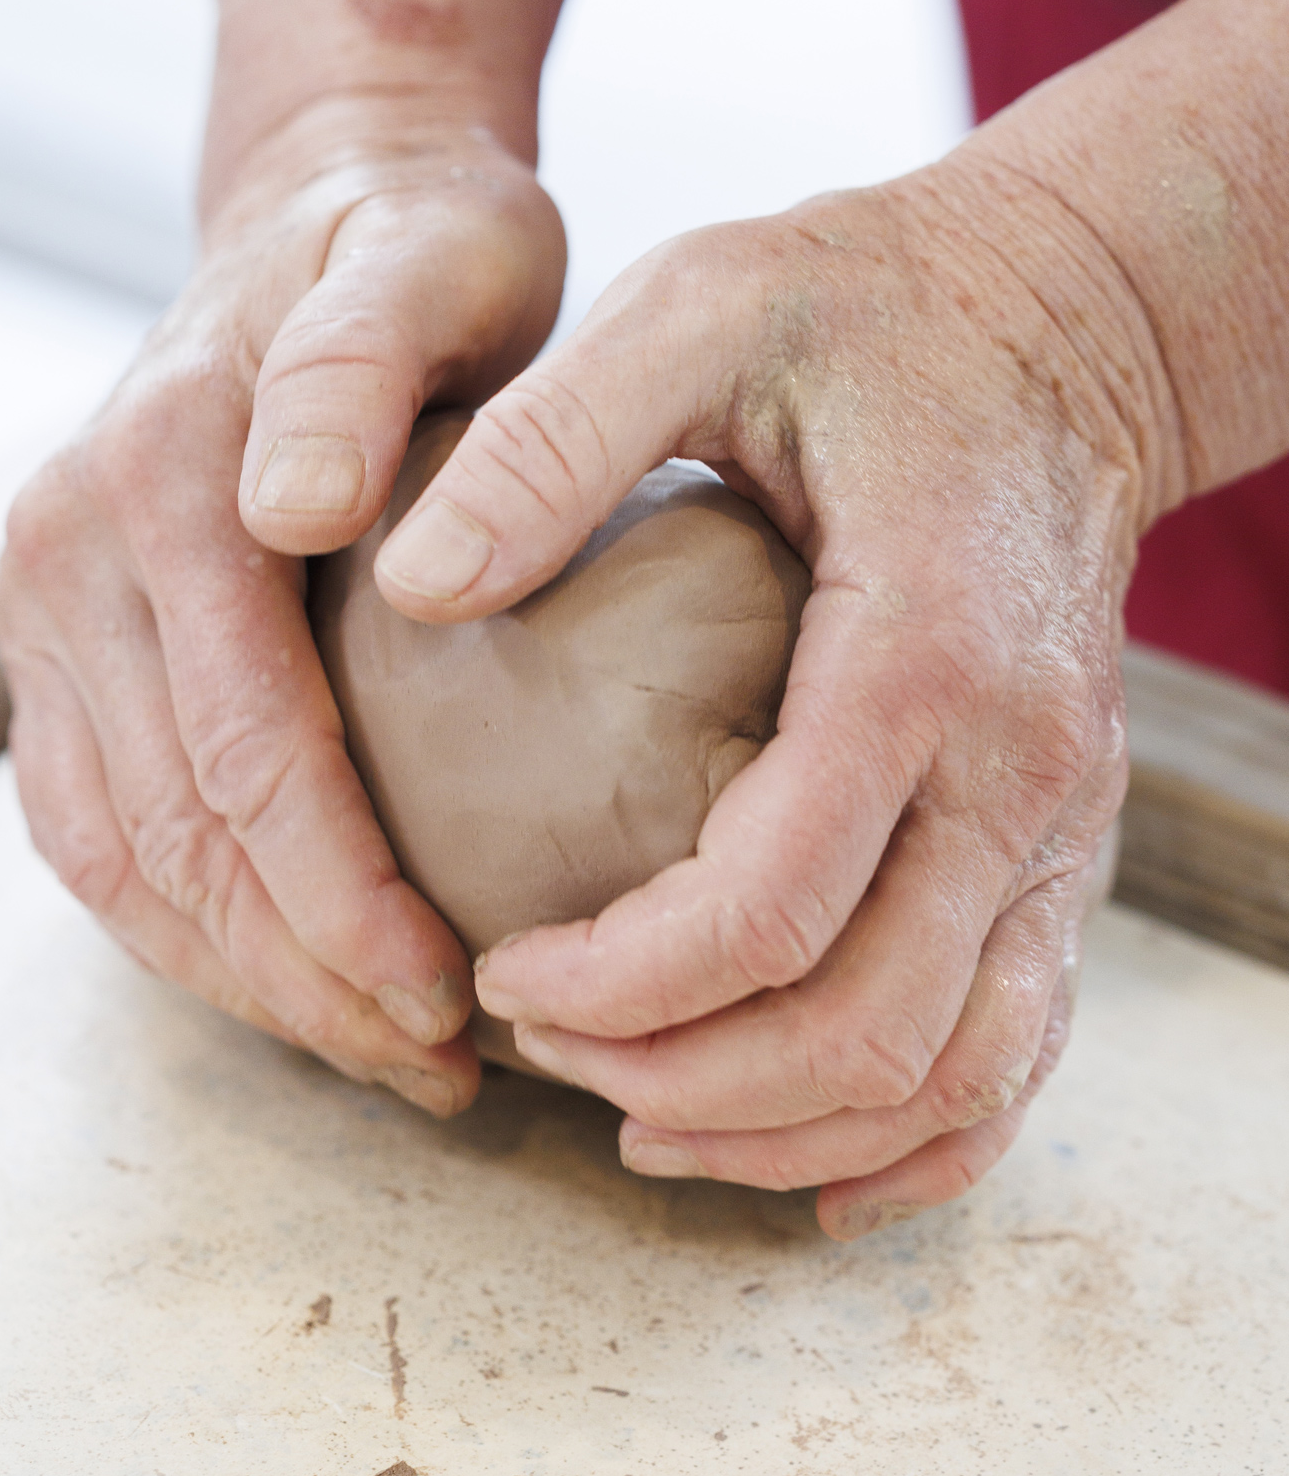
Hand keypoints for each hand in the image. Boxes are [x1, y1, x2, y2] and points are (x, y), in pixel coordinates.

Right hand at [0, 98, 565, 1113]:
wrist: (325, 209)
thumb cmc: (418, 251)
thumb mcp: (435, 258)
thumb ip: (361, 360)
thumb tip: (287, 509)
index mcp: (151, 476)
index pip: (243, 748)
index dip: (343, 895)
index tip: (449, 993)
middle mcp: (65, 548)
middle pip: (174, 833)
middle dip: (306, 974)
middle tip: (439, 1064)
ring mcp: (42, 606)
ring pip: (119, 860)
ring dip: (247, 982)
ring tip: (387, 1054)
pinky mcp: (55, 651)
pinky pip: (89, 833)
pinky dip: (183, 932)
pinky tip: (292, 988)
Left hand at [372, 154, 1155, 1231]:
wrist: (1062, 318)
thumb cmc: (865, 309)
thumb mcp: (695, 307)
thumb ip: (552, 439)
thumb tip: (413, 589)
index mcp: (918, 654)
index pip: (768, 908)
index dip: (616, 984)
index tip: (498, 974)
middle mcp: (1016, 773)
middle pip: (866, 1033)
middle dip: (681, 1081)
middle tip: (541, 1049)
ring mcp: (1059, 827)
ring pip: (951, 1076)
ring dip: (782, 1133)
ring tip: (632, 1117)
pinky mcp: (1062, 851)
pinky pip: (1017, 1058)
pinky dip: (912, 1146)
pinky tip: (798, 1167)